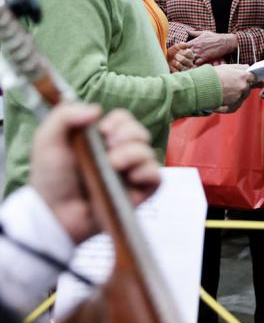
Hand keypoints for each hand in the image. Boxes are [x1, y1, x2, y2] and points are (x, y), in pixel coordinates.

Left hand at [28, 104, 159, 244]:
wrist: (54, 213)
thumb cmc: (51, 179)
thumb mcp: (48, 140)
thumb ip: (65, 115)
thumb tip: (97, 109)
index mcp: (103, 140)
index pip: (124, 120)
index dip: (119, 122)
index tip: (104, 130)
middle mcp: (120, 154)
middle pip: (140, 132)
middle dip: (128, 135)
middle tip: (111, 146)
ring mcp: (131, 173)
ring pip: (149, 152)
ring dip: (132, 154)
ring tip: (113, 164)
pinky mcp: (140, 192)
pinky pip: (156, 176)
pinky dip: (145, 172)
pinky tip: (129, 177)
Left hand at [167, 43, 195, 72]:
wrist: (164, 59)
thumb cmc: (172, 53)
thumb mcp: (176, 47)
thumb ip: (182, 45)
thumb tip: (188, 45)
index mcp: (190, 56)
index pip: (189, 54)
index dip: (182, 53)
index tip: (177, 52)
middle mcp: (190, 63)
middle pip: (188, 62)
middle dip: (180, 58)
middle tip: (175, 56)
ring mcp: (185, 69)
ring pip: (184, 68)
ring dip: (177, 63)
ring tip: (173, 61)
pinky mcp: (180, 73)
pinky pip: (178, 72)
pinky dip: (173, 68)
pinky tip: (171, 66)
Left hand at [186, 30, 236, 64]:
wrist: (224, 42)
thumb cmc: (215, 37)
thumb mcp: (204, 33)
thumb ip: (195, 33)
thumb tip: (187, 30)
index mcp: (194, 41)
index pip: (182, 47)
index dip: (181, 50)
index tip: (181, 53)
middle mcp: (196, 47)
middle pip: (184, 54)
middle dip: (183, 57)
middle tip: (184, 60)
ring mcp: (200, 53)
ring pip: (190, 59)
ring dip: (189, 62)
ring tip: (189, 64)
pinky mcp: (205, 58)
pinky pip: (197, 63)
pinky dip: (195, 65)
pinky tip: (196, 65)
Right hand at [213, 64, 255, 110]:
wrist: (203, 87)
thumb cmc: (213, 76)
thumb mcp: (227, 67)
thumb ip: (239, 67)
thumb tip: (247, 67)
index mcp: (244, 76)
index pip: (253, 78)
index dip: (250, 78)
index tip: (249, 79)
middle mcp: (244, 87)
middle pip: (248, 87)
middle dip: (241, 86)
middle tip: (231, 84)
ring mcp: (239, 96)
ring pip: (242, 96)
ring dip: (236, 94)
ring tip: (225, 90)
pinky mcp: (234, 105)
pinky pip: (236, 104)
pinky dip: (231, 102)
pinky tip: (224, 98)